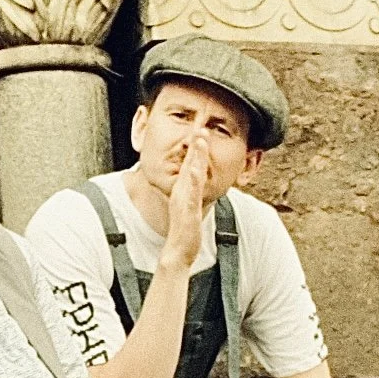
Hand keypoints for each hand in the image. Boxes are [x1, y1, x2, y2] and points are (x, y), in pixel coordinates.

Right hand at [160, 133, 208, 268]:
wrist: (178, 251)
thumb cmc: (185, 232)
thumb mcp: (189, 209)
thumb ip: (192, 196)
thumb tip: (196, 187)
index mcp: (184, 191)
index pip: (190, 166)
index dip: (195, 149)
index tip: (200, 132)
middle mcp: (182, 193)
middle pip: (189, 165)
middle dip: (195, 146)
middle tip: (200, 126)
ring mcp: (184, 201)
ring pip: (190, 175)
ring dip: (194, 157)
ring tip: (199, 140)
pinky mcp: (188, 211)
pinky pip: (191, 193)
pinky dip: (192, 181)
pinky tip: (196, 170)